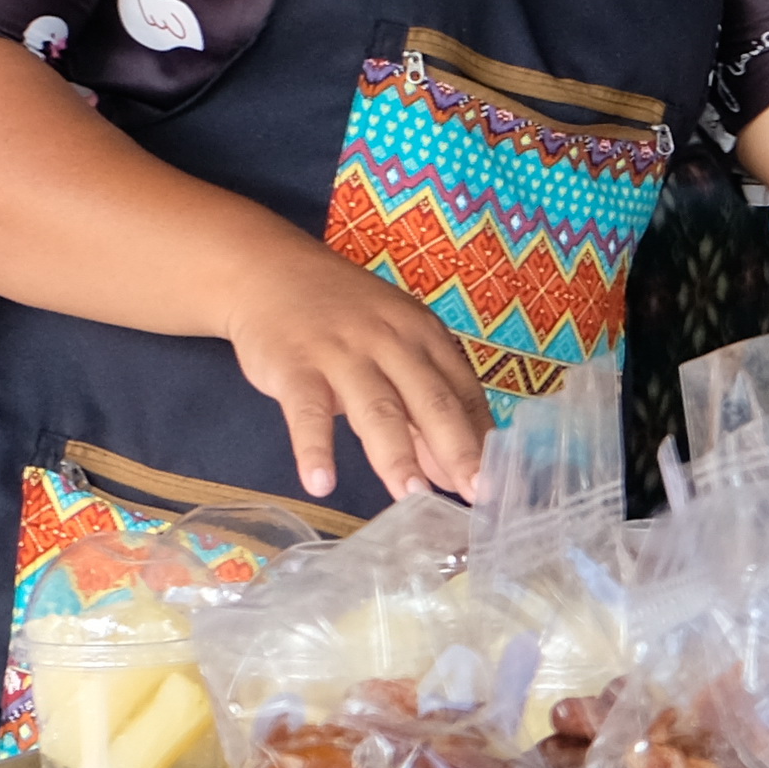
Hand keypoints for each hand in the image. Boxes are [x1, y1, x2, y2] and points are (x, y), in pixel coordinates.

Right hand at [222, 258, 492, 505]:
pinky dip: (314, 449)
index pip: (463, 393)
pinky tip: (320, 484)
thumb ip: (424, 409)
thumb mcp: (394, 349)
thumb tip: (453, 474)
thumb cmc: (344, 318)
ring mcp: (343, 353)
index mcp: (424, 335)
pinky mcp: (295, 366)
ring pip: (376, 408)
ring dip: (395, 454)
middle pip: (430, 400)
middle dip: (456, 449)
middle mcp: (391, 341)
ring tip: (411, 496)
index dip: (481, 440)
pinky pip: (307, 412)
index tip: (496, 484)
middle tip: (475, 493)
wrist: (271, 271)